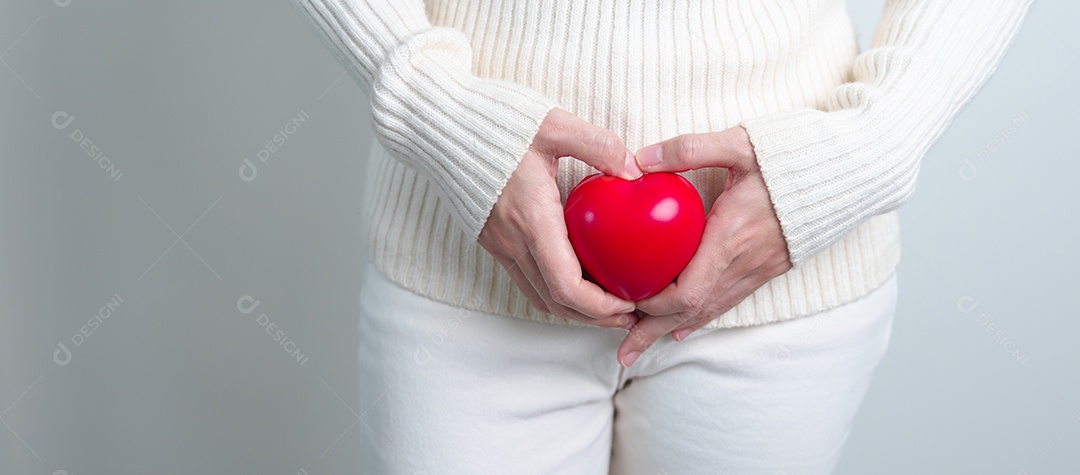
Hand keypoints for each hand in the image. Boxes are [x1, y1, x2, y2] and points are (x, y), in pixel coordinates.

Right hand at [479, 108, 644, 328]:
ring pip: (539, 296)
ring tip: (609, 306)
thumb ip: (597, 145)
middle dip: (595, 317)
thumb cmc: (496, 123)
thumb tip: (633, 170)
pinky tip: (578, 279)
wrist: (440, 125)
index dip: (601, 306)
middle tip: (630, 315)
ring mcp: (500, 244)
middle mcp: (513, 241)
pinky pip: (527, 280)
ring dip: (575, 310)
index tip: (630, 302)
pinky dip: (555, 291)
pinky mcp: (493, 240)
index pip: (566, 286)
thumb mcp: (553, 124)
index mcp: (532, 221)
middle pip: (556, 302)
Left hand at [616, 126, 792, 365]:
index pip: (688, 292)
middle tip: (622, 352)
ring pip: (709, 311)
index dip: (654, 304)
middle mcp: (744, 263)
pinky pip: (727, 302)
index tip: (624, 300)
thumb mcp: (739, 143)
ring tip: (639, 346)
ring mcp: (757, 270)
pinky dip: (700, 317)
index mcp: (731, 238)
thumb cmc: (793, 156)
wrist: (850, 173)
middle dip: (653, 331)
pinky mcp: (767, 269)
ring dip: (671, 330)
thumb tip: (640, 159)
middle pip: (692, 312)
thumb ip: (690, 149)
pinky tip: (681, 329)